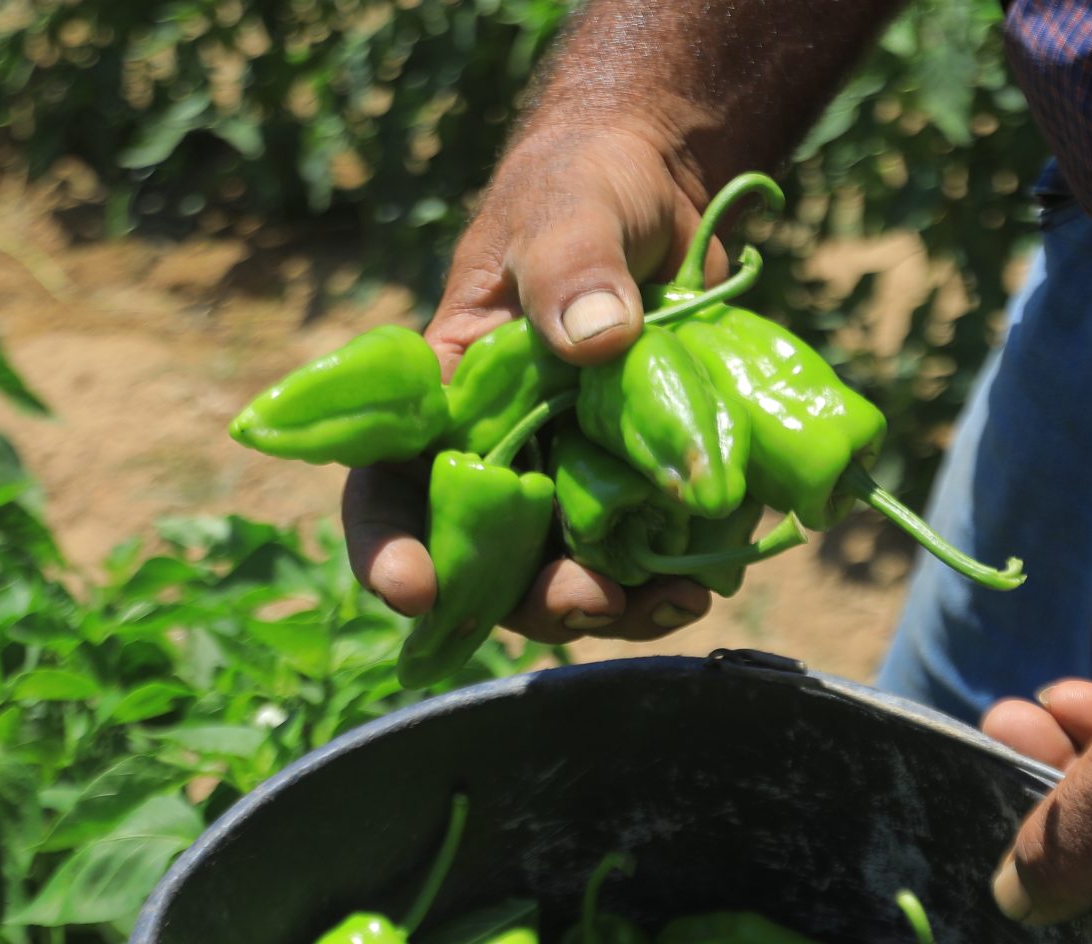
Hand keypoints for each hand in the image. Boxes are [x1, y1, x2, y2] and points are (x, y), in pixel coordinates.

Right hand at [342, 125, 727, 643]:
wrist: (667, 191)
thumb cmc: (587, 187)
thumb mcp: (571, 209)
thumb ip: (573, 264)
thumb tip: (596, 338)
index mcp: (446, 398)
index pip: (387, 485)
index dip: (388, 546)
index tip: (414, 588)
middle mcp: (498, 452)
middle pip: (485, 560)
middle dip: (530, 598)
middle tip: (590, 600)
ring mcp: (569, 474)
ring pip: (567, 574)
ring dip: (610, 607)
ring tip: (669, 603)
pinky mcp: (636, 480)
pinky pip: (641, 555)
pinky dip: (666, 583)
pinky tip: (704, 582)